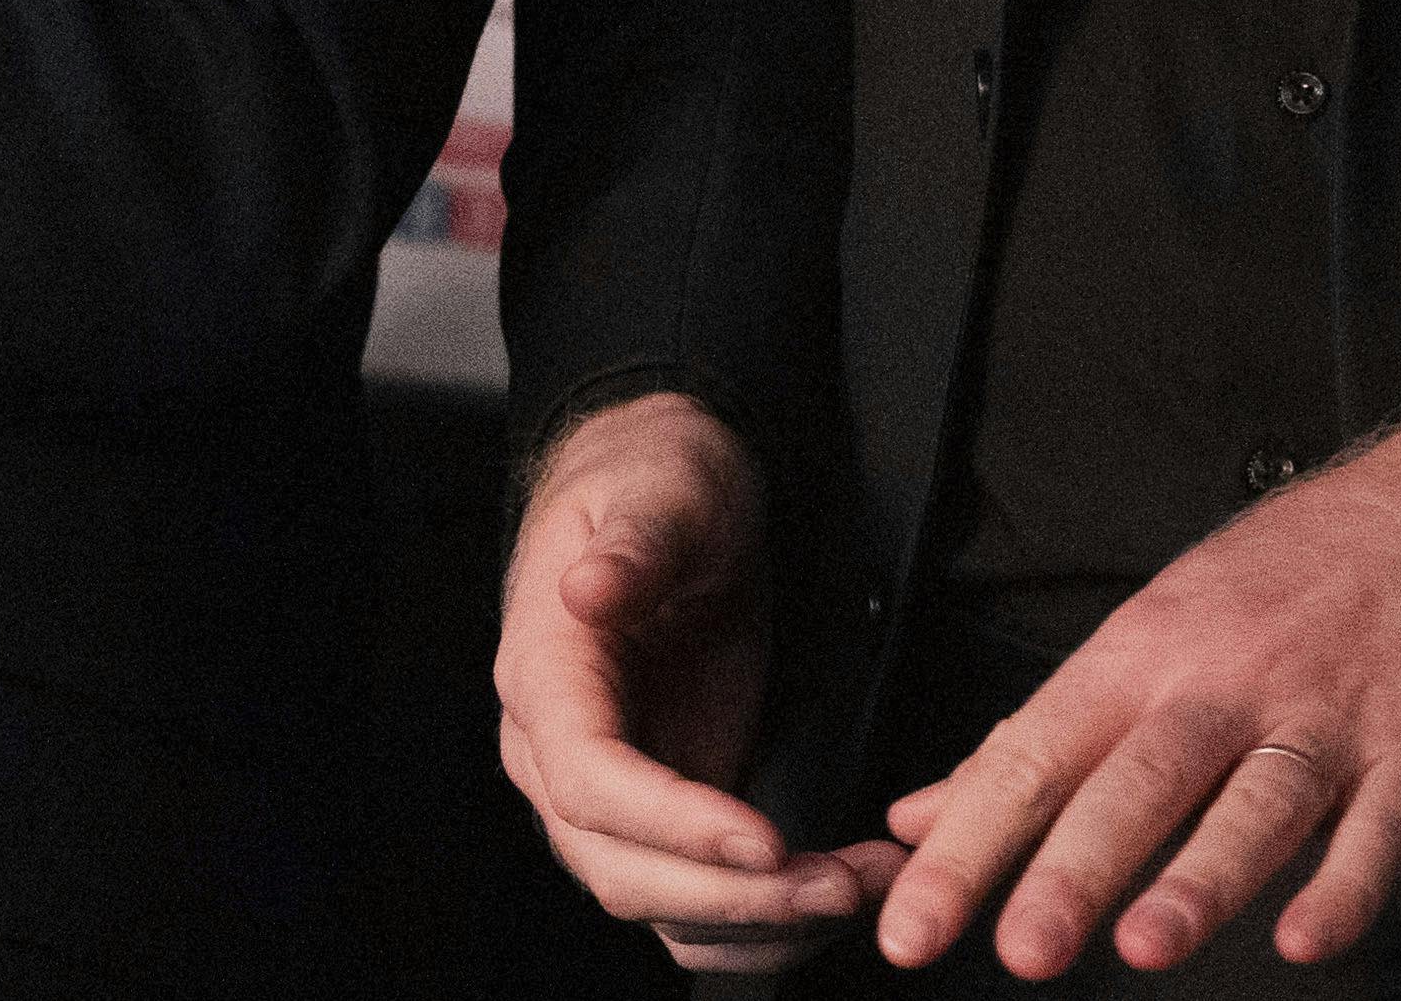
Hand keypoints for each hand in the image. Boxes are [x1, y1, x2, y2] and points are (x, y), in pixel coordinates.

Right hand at [497, 391, 878, 971]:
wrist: (665, 492)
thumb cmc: (657, 480)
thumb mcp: (662, 487)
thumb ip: (636, 544)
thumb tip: (588, 592)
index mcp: (545, 676)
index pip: (589, 782)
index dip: (673, 824)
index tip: (764, 839)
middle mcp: (557, 753)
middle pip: (620, 867)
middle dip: (730, 895)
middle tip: (835, 885)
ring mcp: (609, 790)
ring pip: (657, 901)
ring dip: (755, 920)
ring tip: (856, 889)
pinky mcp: (663, 805)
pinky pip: (693, 893)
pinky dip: (758, 917)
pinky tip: (833, 894)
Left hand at [875, 417, 1400, 977]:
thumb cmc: (1305, 570)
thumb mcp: (1165, 622)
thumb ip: (1048, 732)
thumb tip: (926, 814)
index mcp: (1153, 649)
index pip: (1040, 750)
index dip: (971, 841)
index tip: (913, 919)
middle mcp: (1234, 679)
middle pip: (1142, 775)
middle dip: (1077, 865)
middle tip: (1024, 944)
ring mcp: (1329, 715)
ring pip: (1257, 802)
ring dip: (1203, 876)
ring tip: (1149, 942)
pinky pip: (1379, 826)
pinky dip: (1346, 883)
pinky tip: (1311, 933)